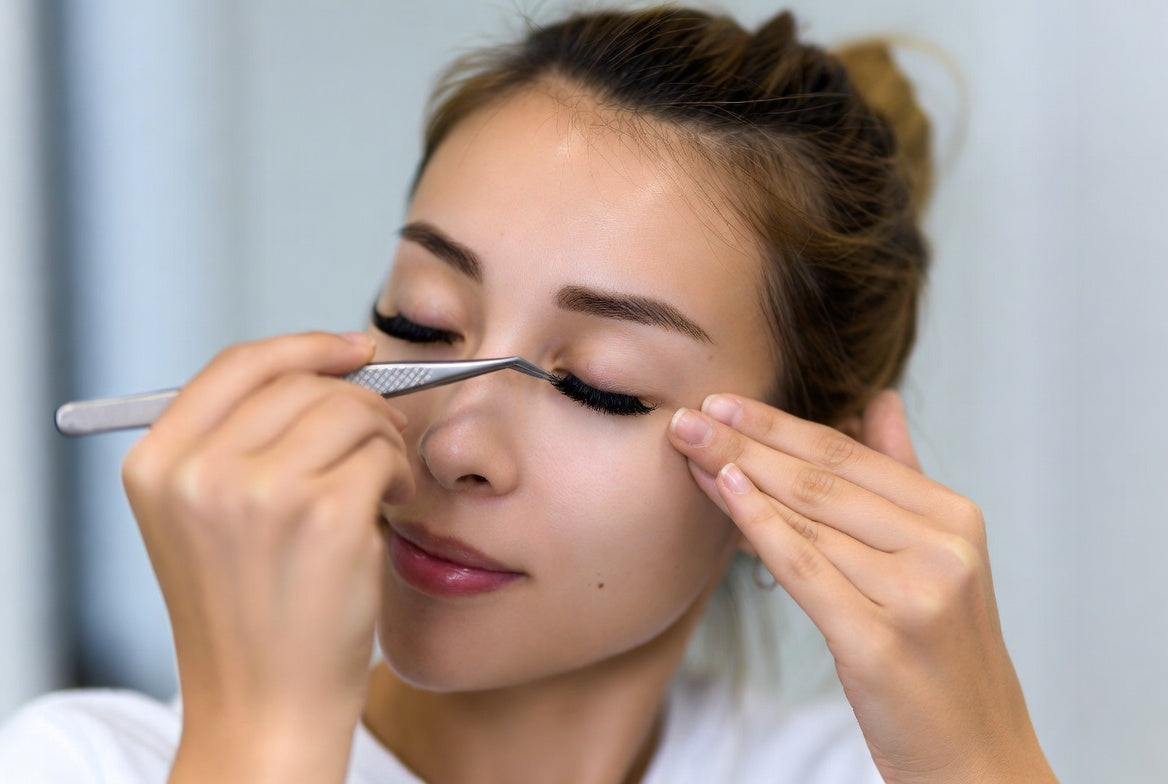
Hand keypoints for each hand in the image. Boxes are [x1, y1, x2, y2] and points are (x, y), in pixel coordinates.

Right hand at [121, 332, 413, 783]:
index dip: (305, 346)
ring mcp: (261, 492)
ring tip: (381, 481)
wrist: (266, 705)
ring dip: (383, 438)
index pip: (240, 364)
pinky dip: (399, 472)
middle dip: (356, 402)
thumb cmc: (250, 614)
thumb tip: (324, 366)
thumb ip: (236, 441)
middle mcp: (200, 472)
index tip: (353, 348)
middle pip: (304, 383)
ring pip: (352, 411)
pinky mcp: (325, 515)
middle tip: (377, 440)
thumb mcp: (205, 518)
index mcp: (159, 464)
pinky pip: (383, 454)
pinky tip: (389, 506)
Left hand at [668, 390, 1054, 782]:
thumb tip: (880, 401)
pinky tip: (723, 492)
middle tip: (686, 416)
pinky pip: (804, 567)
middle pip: (821, 481)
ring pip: (806, 518)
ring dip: (738, 477)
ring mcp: (915, 595)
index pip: (849, 456)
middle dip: (745, 443)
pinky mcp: (879, 642)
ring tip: (689, 449)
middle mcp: (941, 548)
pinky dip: (759, 525)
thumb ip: (904, 476)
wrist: (974, 755)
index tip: (723, 400)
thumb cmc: (940, 654)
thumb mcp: (937, 557)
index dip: (779, 425)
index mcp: (954, 519)